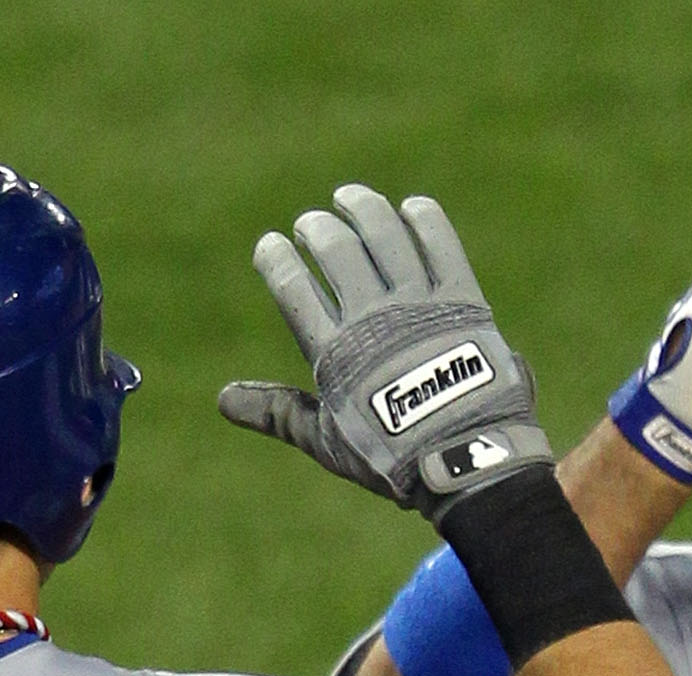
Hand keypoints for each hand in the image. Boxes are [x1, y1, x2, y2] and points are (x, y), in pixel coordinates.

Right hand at [220, 186, 553, 523]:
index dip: (276, 259)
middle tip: (311, 223)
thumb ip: (278, 412)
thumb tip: (223, 400)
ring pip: (384, 237)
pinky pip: (441, 246)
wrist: (468, 461)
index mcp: (334, 351)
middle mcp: (372, 318)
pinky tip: (411, 207)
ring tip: (350, 198)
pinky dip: (424, 221)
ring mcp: (418, 306)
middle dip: (317, 229)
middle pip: (336, 250)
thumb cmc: (392, 458)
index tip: (271, 245)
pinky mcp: (462, 301)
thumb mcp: (328, 440)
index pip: (293, 288)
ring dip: (363, 209)